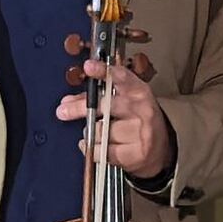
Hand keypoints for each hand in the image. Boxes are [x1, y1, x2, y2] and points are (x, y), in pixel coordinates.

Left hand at [60, 34, 175, 178]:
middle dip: (80, 108)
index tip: (88, 67)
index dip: (104, 71)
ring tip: (95, 133)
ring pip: (100, 131)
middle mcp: (142, 110)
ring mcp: (140, 133)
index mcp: (139, 92)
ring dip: (90, 133)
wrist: (160, 150)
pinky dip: (93, 150)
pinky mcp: (136, 154)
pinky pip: (103, 151)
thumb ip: (95, 100)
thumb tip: (66, 102)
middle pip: (106, 105)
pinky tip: (97, 147)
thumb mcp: (123, 103)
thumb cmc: (136, 122)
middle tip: (63, 111)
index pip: (122, 77)